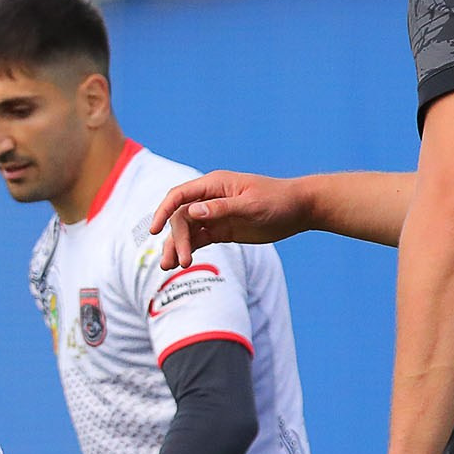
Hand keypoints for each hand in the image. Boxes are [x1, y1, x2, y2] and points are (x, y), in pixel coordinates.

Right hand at [147, 171, 309, 270]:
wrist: (299, 209)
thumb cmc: (278, 201)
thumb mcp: (251, 205)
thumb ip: (221, 208)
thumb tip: (192, 211)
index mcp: (214, 185)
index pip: (179, 196)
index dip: (163, 211)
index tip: (154, 230)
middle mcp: (209, 199)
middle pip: (180, 218)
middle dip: (176, 239)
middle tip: (182, 262)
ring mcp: (213, 215)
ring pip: (186, 231)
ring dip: (176, 247)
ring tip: (170, 268)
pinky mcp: (220, 229)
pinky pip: (197, 240)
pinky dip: (188, 250)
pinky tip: (181, 264)